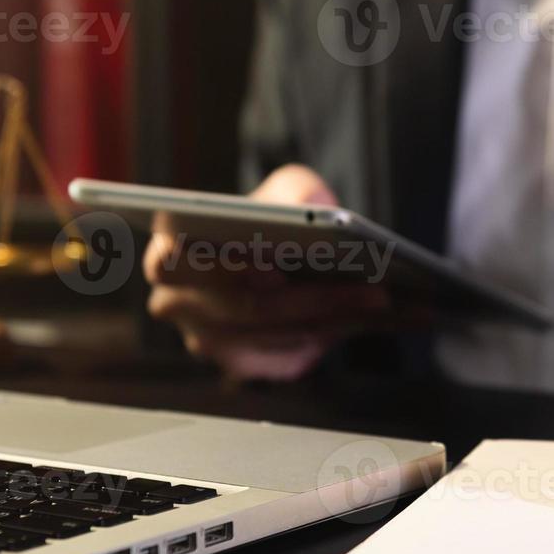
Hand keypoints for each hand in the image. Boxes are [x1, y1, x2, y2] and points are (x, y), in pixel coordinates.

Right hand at [144, 164, 389, 381]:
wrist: (274, 252)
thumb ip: (296, 193)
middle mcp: (176, 304)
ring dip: (336, 318)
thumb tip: (320, 214)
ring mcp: (207, 342)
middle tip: (371, 289)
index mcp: (166, 253)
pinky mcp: (243, 364)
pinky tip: (380, 318)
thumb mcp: (284, 189)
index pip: (180, 263)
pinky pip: (291, 357)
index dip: (228, 268)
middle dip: (313, 298)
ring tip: (386, 299)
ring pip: (276, 334)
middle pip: (246, 308)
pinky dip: (339, 335)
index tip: (277, 269)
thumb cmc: (270, 217)